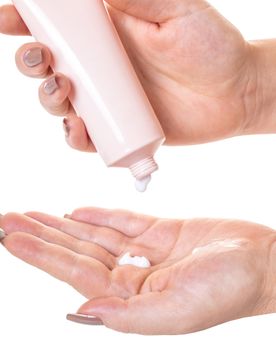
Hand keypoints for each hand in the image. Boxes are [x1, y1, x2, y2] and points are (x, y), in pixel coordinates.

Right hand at [0, 1, 264, 151]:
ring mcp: (109, 102)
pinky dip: (74, 137)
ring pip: (62, 103)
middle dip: (31, 63)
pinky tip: (77, 129)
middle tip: (40, 60)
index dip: (25, 20)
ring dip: (49, 99)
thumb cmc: (211, 47)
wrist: (235, 94)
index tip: (8, 18)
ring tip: (63, 91)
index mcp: (108, 34)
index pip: (58, 26)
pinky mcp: (120, 130)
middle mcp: (102, 69)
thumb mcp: (175, 8)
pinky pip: (87, 138)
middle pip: (50, 66)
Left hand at [1, 208, 274, 334]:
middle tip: (9, 220)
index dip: (41, 254)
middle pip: (77, 252)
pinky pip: (122, 222)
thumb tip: (81, 310)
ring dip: (61, 224)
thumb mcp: (177, 313)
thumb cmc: (228, 290)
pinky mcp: (159, 232)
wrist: (261, 262)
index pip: (74, 272)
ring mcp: (144, 253)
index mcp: (131, 300)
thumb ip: (127, 316)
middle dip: (41, 236)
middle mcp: (132, 277)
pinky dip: (98, 215)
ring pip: (93, 236)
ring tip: (30, 214)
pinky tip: (74, 211)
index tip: (11, 236)